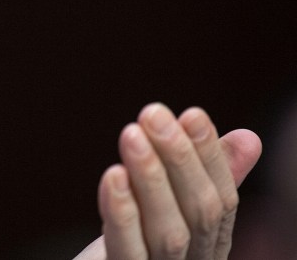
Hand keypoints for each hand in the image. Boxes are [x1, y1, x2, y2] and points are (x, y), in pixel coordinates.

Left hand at [75, 104, 261, 259]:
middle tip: (153, 114)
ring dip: (151, 178)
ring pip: (168, 233)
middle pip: (199, 213)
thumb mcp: (168, 206)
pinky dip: (122, 213)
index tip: (192, 114)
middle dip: (179, 159)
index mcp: (208, 245)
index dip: (210, 156)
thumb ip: (202, 177)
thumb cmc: (134, 241)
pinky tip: (113, 176)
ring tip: (132, 134)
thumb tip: (248, 137)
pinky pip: (127, 250)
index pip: (222, 199)